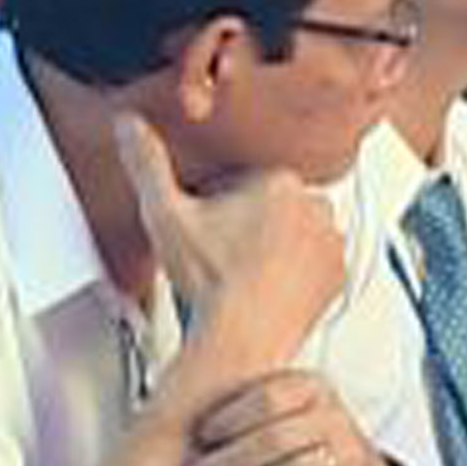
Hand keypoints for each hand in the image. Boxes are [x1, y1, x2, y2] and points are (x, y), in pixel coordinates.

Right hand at [113, 116, 345, 361]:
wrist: (244, 341)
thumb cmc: (212, 284)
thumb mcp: (166, 217)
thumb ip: (147, 164)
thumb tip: (129, 124)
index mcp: (278, 182)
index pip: (244, 183)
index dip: (218, 210)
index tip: (207, 235)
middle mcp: (314, 207)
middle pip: (273, 207)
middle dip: (251, 226)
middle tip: (223, 259)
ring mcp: (329, 244)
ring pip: (297, 234)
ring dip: (277, 247)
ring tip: (244, 275)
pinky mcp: (337, 276)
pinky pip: (317, 265)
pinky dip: (298, 274)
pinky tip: (268, 287)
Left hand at [178, 368, 397, 465]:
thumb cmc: (306, 449)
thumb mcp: (285, 418)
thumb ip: (245, 411)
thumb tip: (171, 413)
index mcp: (311, 387)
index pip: (267, 395)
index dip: (229, 416)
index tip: (199, 436)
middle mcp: (333, 415)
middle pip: (274, 437)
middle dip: (226, 462)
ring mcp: (348, 453)